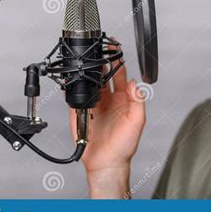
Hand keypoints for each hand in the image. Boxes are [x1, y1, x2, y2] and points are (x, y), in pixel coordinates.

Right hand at [68, 38, 145, 173]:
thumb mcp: (137, 121)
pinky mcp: (81, 111)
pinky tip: (72, 78)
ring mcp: (94, 104)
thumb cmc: (124, 146)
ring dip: (88, 71)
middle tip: (99, 48)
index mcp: (123, 99)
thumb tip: (136, 83)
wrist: (107, 162)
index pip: (120, 74)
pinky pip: (75, 96)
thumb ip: (138, 101)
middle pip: (104, 74)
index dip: (118, 60)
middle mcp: (108, 99)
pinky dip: (72, 86)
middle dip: (101, 60)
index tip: (115, 49)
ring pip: (89, 82)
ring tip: (86, 59)